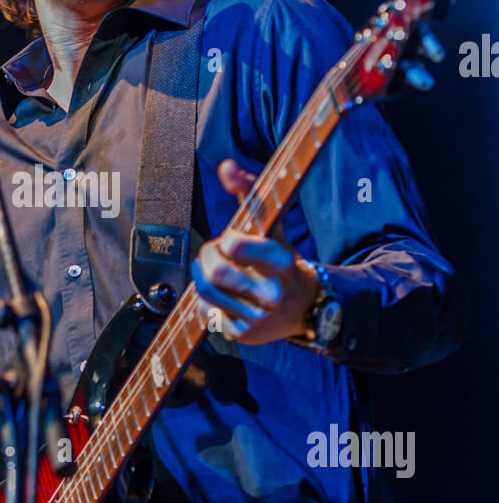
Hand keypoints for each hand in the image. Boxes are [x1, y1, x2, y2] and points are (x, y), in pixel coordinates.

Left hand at [193, 159, 318, 345]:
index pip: (234, 244)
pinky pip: (205, 312)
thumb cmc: (279, 260)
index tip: (232, 240)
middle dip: (207, 258)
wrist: (302, 308)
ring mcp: (258, 318)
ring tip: (210, 270)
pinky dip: (206, 300)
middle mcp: (273, 294)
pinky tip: (220, 295)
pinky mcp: (243, 335)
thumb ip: (251, 193)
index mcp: (282, 263)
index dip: (226, 239)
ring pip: (205, 292)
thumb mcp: (271, 227)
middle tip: (213, 255)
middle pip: (214, 271)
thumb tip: (226, 167)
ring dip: (201, 276)